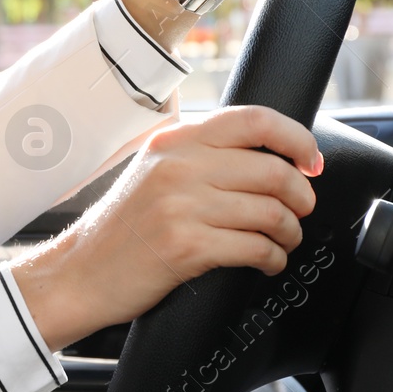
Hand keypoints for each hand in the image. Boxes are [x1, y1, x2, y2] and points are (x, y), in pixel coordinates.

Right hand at [9, 106, 321, 351]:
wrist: (81, 271)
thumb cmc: (123, 227)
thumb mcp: (153, 170)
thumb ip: (201, 155)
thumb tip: (269, 154)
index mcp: (175, 140)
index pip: (254, 120)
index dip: (297, 138)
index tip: (311, 161)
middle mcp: (178, 166)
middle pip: (273, 170)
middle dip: (302, 196)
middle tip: (301, 210)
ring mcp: (180, 206)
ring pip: (271, 212)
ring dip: (290, 232)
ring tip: (283, 241)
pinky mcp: (186, 247)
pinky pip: (256, 248)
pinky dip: (273, 259)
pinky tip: (266, 262)